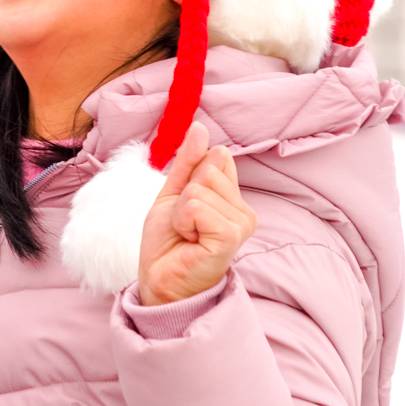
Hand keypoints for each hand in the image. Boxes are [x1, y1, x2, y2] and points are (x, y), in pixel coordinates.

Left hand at [137, 123, 257, 305]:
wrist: (160, 279)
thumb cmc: (168, 242)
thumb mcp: (174, 193)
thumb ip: (188, 161)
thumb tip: (200, 127)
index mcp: (234, 198)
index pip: (217, 156)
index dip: (190, 176)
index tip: (186, 206)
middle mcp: (244, 210)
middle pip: (208, 169)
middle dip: (183, 195)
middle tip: (184, 225)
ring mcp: (241, 223)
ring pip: (200, 187)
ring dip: (181, 212)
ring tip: (186, 235)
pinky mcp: (231, 235)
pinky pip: (196, 205)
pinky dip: (183, 221)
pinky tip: (189, 241)